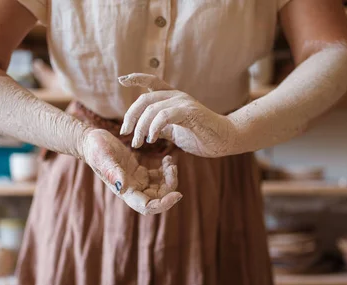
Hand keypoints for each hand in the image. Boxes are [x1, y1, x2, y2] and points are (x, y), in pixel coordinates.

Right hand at [82, 129, 182, 214]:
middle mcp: (132, 189)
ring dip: (169, 178)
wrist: (91, 141)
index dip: (164, 204)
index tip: (178, 194)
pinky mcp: (139, 172)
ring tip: (170, 162)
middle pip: (158, 198)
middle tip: (173, 167)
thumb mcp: (103, 157)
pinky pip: (158, 177)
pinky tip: (167, 158)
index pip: (148, 207)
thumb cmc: (95, 149)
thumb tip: (123, 187)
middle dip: (170, 186)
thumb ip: (112, 171)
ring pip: (160, 188)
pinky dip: (165, 170)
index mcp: (125, 191)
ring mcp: (136, 181)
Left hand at [118, 73, 235, 157]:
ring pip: (152, 109)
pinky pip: (165, 116)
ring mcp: (184, 102)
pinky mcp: (190, 112)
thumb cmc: (201, 135)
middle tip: (125, 133)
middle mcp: (177, 96)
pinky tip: (151, 139)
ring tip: (138, 143)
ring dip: (140, 127)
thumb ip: (161, 127)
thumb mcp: (175, 131)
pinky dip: (154, 127)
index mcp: (173, 98)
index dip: (137, 78)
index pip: (152, 82)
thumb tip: (145, 129)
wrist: (225, 139)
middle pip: (145, 99)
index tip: (121, 80)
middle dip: (131, 116)